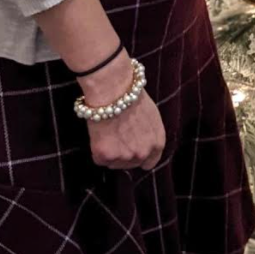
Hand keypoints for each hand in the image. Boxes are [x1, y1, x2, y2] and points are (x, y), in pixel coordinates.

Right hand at [80, 51, 164, 170]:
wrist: (114, 90)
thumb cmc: (132, 96)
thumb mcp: (152, 116)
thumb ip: (149, 134)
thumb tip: (142, 141)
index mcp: (157, 143)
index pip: (150, 162)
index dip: (140, 156)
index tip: (131, 150)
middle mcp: (143, 153)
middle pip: (131, 164)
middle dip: (124, 154)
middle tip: (116, 136)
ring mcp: (125, 157)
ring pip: (114, 163)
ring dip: (110, 152)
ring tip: (109, 130)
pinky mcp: (106, 156)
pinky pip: (99, 159)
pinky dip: (97, 149)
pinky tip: (100, 133)